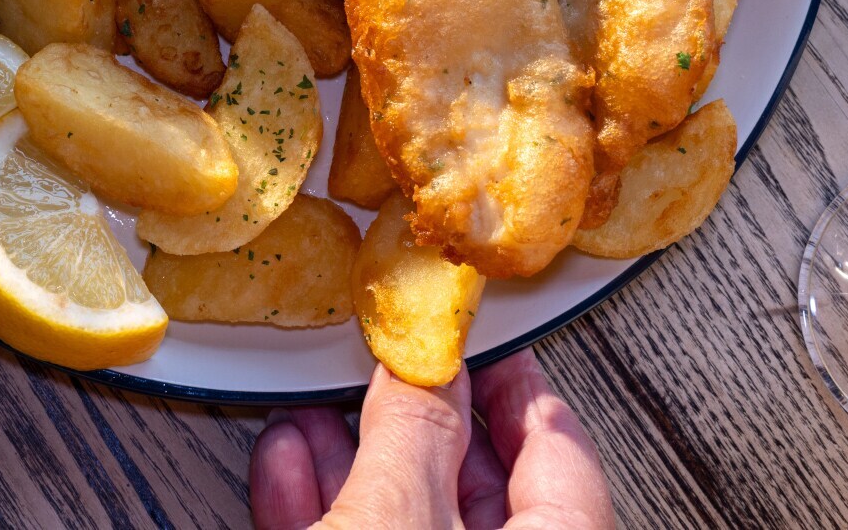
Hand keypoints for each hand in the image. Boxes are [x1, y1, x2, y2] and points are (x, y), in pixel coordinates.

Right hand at [249, 353, 615, 529]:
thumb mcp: (391, 513)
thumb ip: (412, 431)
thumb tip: (423, 368)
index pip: (561, 452)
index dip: (516, 381)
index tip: (481, 337)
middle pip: (481, 489)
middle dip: (415, 420)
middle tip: (388, 365)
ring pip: (410, 521)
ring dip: (354, 460)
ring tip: (313, 407)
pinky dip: (323, 513)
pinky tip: (286, 466)